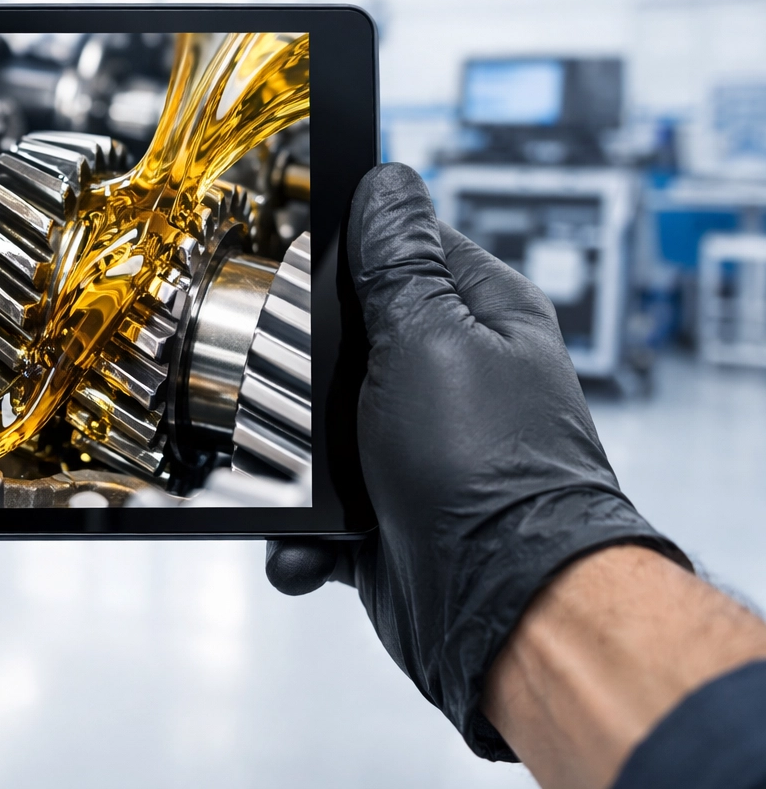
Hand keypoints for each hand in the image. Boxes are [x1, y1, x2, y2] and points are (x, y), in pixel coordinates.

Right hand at [266, 163, 684, 757]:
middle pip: (343, 341)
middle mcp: (451, 378)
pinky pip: (315, 508)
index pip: (404, 248)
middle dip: (300, 372)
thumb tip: (388, 183)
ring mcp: (415, 449)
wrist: (504, 613)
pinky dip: (304, 530)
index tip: (295, 265)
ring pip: (316, 429)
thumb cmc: (491, 475)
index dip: (344, 251)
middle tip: (292, 385)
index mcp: (481, 317)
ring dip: (293, 464)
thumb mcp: (429, 339)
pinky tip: (315, 539)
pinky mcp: (384, 515)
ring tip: (302, 478)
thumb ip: (397, 263)